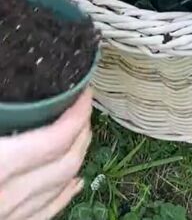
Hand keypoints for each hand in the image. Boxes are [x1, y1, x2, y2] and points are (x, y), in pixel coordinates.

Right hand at [0, 90, 91, 219]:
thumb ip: (2, 111)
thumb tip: (5, 82)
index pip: (56, 139)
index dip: (77, 114)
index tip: (85, 93)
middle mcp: (9, 195)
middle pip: (66, 163)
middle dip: (81, 133)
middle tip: (83, 109)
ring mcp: (10, 216)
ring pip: (59, 188)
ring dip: (76, 158)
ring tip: (81, 135)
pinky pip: (45, 212)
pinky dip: (64, 193)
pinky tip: (75, 182)